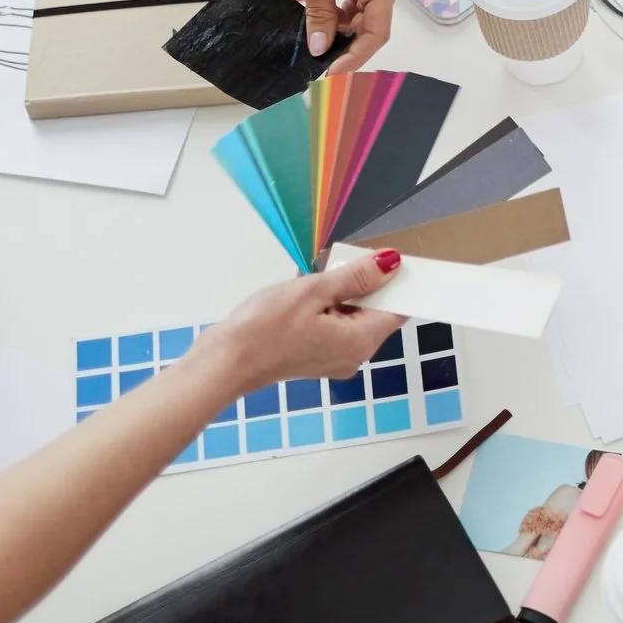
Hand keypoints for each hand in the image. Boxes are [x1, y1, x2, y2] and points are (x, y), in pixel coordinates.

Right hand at [201, 252, 406, 390]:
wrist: (224, 362)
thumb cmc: (264, 330)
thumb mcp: (314, 291)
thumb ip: (356, 277)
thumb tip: (389, 263)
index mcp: (361, 341)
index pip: (398, 309)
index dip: (398, 283)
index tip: (387, 260)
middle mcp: (353, 354)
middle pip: (375, 311)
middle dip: (362, 285)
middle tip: (336, 267)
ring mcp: (333, 357)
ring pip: (351, 316)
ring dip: (339, 294)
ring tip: (311, 282)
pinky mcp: (315, 355)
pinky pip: (332, 324)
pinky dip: (323, 307)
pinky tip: (301, 295)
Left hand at [287, 0, 401, 70]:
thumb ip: (319, 11)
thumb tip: (321, 47)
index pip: (376, 33)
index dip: (354, 57)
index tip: (328, 71)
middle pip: (375, 30)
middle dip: (349, 48)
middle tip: (320, 62)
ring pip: (369, 20)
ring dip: (346, 33)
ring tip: (319, 40)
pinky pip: (365, 6)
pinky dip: (347, 17)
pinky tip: (327, 19)